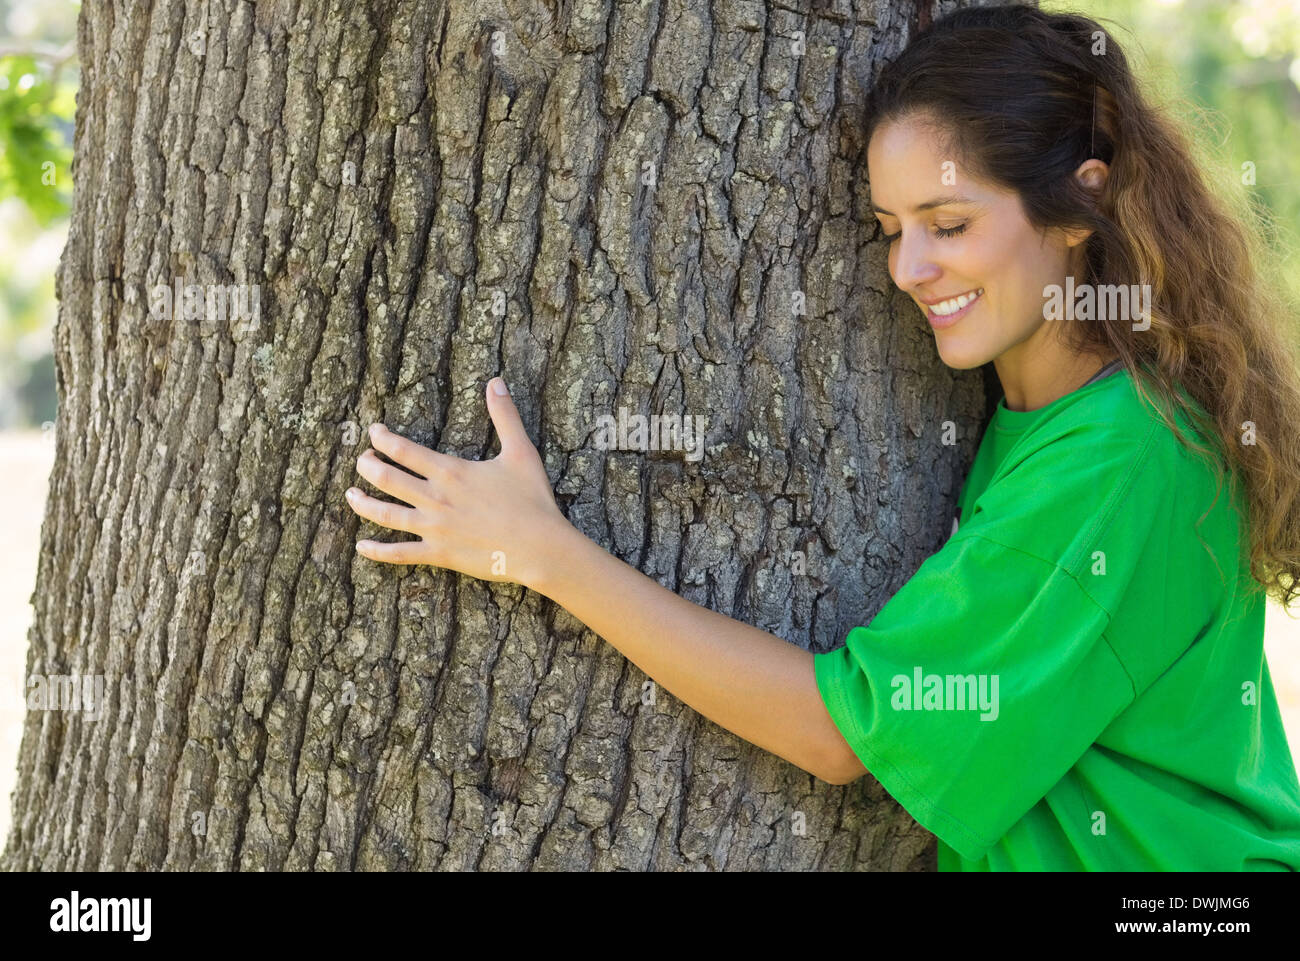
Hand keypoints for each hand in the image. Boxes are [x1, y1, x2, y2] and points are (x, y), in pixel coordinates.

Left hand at [345, 376, 567, 587]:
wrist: (540, 546)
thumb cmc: (532, 499)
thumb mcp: (521, 452)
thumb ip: (505, 416)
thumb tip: (496, 382)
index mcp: (450, 471)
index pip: (403, 450)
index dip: (383, 439)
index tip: (374, 432)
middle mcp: (435, 498)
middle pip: (387, 478)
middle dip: (368, 467)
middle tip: (362, 460)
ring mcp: (434, 528)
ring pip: (386, 514)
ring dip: (363, 503)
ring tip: (350, 495)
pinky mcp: (439, 554)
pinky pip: (400, 553)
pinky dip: (377, 551)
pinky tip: (361, 546)